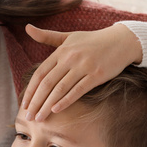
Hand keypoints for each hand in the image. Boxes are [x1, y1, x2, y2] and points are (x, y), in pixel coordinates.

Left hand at [21, 23, 143, 121]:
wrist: (122, 40)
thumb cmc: (92, 40)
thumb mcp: (68, 37)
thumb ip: (47, 36)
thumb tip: (27, 27)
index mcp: (61, 51)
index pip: (40, 73)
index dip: (30, 91)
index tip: (24, 105)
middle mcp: (70, 58)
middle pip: (47, 83)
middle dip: (36, 102)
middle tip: (28, 117)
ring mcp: (83, 66)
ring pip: (60, 89)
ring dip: (47, 105)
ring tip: (39, 119)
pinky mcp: (97, 75)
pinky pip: (78, 90)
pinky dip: (66, 101)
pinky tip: (56, 110)